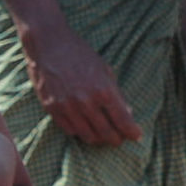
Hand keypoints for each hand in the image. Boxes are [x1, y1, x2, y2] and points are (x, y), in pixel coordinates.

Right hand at [23, 19, 140, 146]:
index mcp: (103, 90)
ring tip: (102, 138)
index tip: (136, 136)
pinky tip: (85, 129)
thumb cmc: (80, 54)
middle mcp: (85, 102)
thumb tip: (126, 113)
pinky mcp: (51, 108)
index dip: (131, 131)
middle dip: (116, 139)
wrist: (49, 45)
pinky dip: (79, 132)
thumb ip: (115, 94)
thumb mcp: (105, 70)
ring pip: (86, 135)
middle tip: (119, 140)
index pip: (122, 120)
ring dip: (98, 139)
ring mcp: (66, 107)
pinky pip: (69, 130)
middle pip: (105, 132)